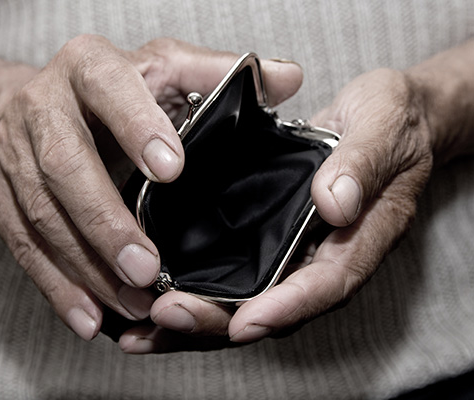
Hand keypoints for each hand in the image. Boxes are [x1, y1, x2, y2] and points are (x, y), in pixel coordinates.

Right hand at [0, 36, 302, 340]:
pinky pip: (21, 244)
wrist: (38, 104)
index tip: (172, 171)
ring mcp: (11, 149)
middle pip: (65, 165)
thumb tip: (288, 78)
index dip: (138, 127)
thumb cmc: (114, 91)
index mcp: (90, 66)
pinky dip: (55, 285)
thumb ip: (221, 75)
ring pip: (41, 214)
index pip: (110, 90)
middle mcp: (42, 104)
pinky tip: (88, 316)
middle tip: (148, 270)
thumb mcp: (165, 70)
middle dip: (106, 222)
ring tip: (130, 304)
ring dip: (86, 266)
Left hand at [119, 67, 434, 352]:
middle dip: (219, 321)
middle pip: (274, 308)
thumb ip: (361, 164)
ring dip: (196, 321)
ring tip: (142, 329)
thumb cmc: (392, 122)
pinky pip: (236, 277)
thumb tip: (333, 203)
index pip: (324, 285)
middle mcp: (323, 257)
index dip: (286, 308)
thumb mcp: (383, 126)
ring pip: (247, 303)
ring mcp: (295, 253)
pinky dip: (197, 295)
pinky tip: (152, 299)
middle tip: (166, 318)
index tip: (244, 323)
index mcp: (358, 238)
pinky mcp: (271, 241)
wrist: (387, 121)